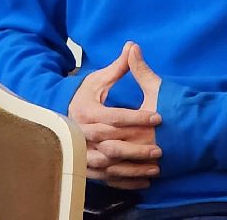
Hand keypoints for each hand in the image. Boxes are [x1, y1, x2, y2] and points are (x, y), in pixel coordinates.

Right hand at [68, 43, 161, 188]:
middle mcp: (82, 135)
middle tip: (160, 148)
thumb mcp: (100, 80)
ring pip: (110, 166)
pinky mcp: (88, 168)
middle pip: (111, 144)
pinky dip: (127, 182)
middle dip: (137, 148)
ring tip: (156, 167)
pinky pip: (108, 179)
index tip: (159, 118)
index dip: (137, 118)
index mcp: (86, 112)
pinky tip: (146, 181)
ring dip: (133, 168)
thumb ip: (118, 67)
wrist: (66, 116)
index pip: (114, 117)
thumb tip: (132, 45)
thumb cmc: (86, 96)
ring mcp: (83, 154)